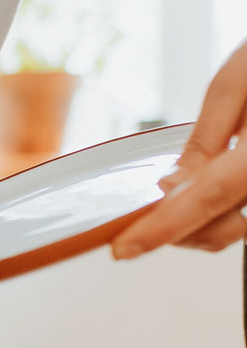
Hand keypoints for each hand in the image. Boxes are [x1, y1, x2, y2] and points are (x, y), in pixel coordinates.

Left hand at [112, 39, 246, 258]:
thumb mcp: (235, 87)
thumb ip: (205, 141)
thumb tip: (171, 187)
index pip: (208, 197)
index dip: (163, 227)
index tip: (125, 248)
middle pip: (219, 228)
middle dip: (173, 230)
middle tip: (137, 222)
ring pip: (232, 232)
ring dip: (194, 228)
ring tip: (171, 201)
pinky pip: (244, 221)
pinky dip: (215, 218)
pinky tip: (197, 197)